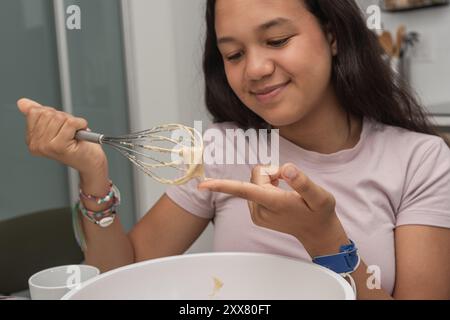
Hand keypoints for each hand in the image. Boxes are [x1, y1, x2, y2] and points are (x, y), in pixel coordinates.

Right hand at [17, 98, 107, 174]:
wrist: (91, 161)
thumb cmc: (76, 144)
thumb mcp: (56, 125)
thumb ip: (39, 114)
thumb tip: (22, 102)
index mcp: (31, 139)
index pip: (36, 112)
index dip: (54, 114)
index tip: (61, 127)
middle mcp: (35, 144)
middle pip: (48, 113)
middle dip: (64, 118)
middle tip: (70, 131)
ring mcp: (46, 146)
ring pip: (59, 117)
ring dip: (73, 122)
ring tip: (74, 134)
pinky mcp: (59, 146)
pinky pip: (71, 123)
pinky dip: (80, 124)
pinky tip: (81, 134)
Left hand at [198, 163, 349, 256]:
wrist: (317, 232)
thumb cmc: (319, 213)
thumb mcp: (320, 196)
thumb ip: (303, 182)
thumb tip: (285, 168)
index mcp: (273, 203)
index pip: (243, 190)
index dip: (222, 185)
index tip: (202, 185)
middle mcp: (260, 210)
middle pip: (255, 176)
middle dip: (272, 172)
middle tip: (289, 181)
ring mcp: (257, 214)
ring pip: (255, 182)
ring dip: (270, 181)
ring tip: (287, 192)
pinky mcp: (256, 215)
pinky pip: (255, 190)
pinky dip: (267, 188)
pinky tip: (281, 195)